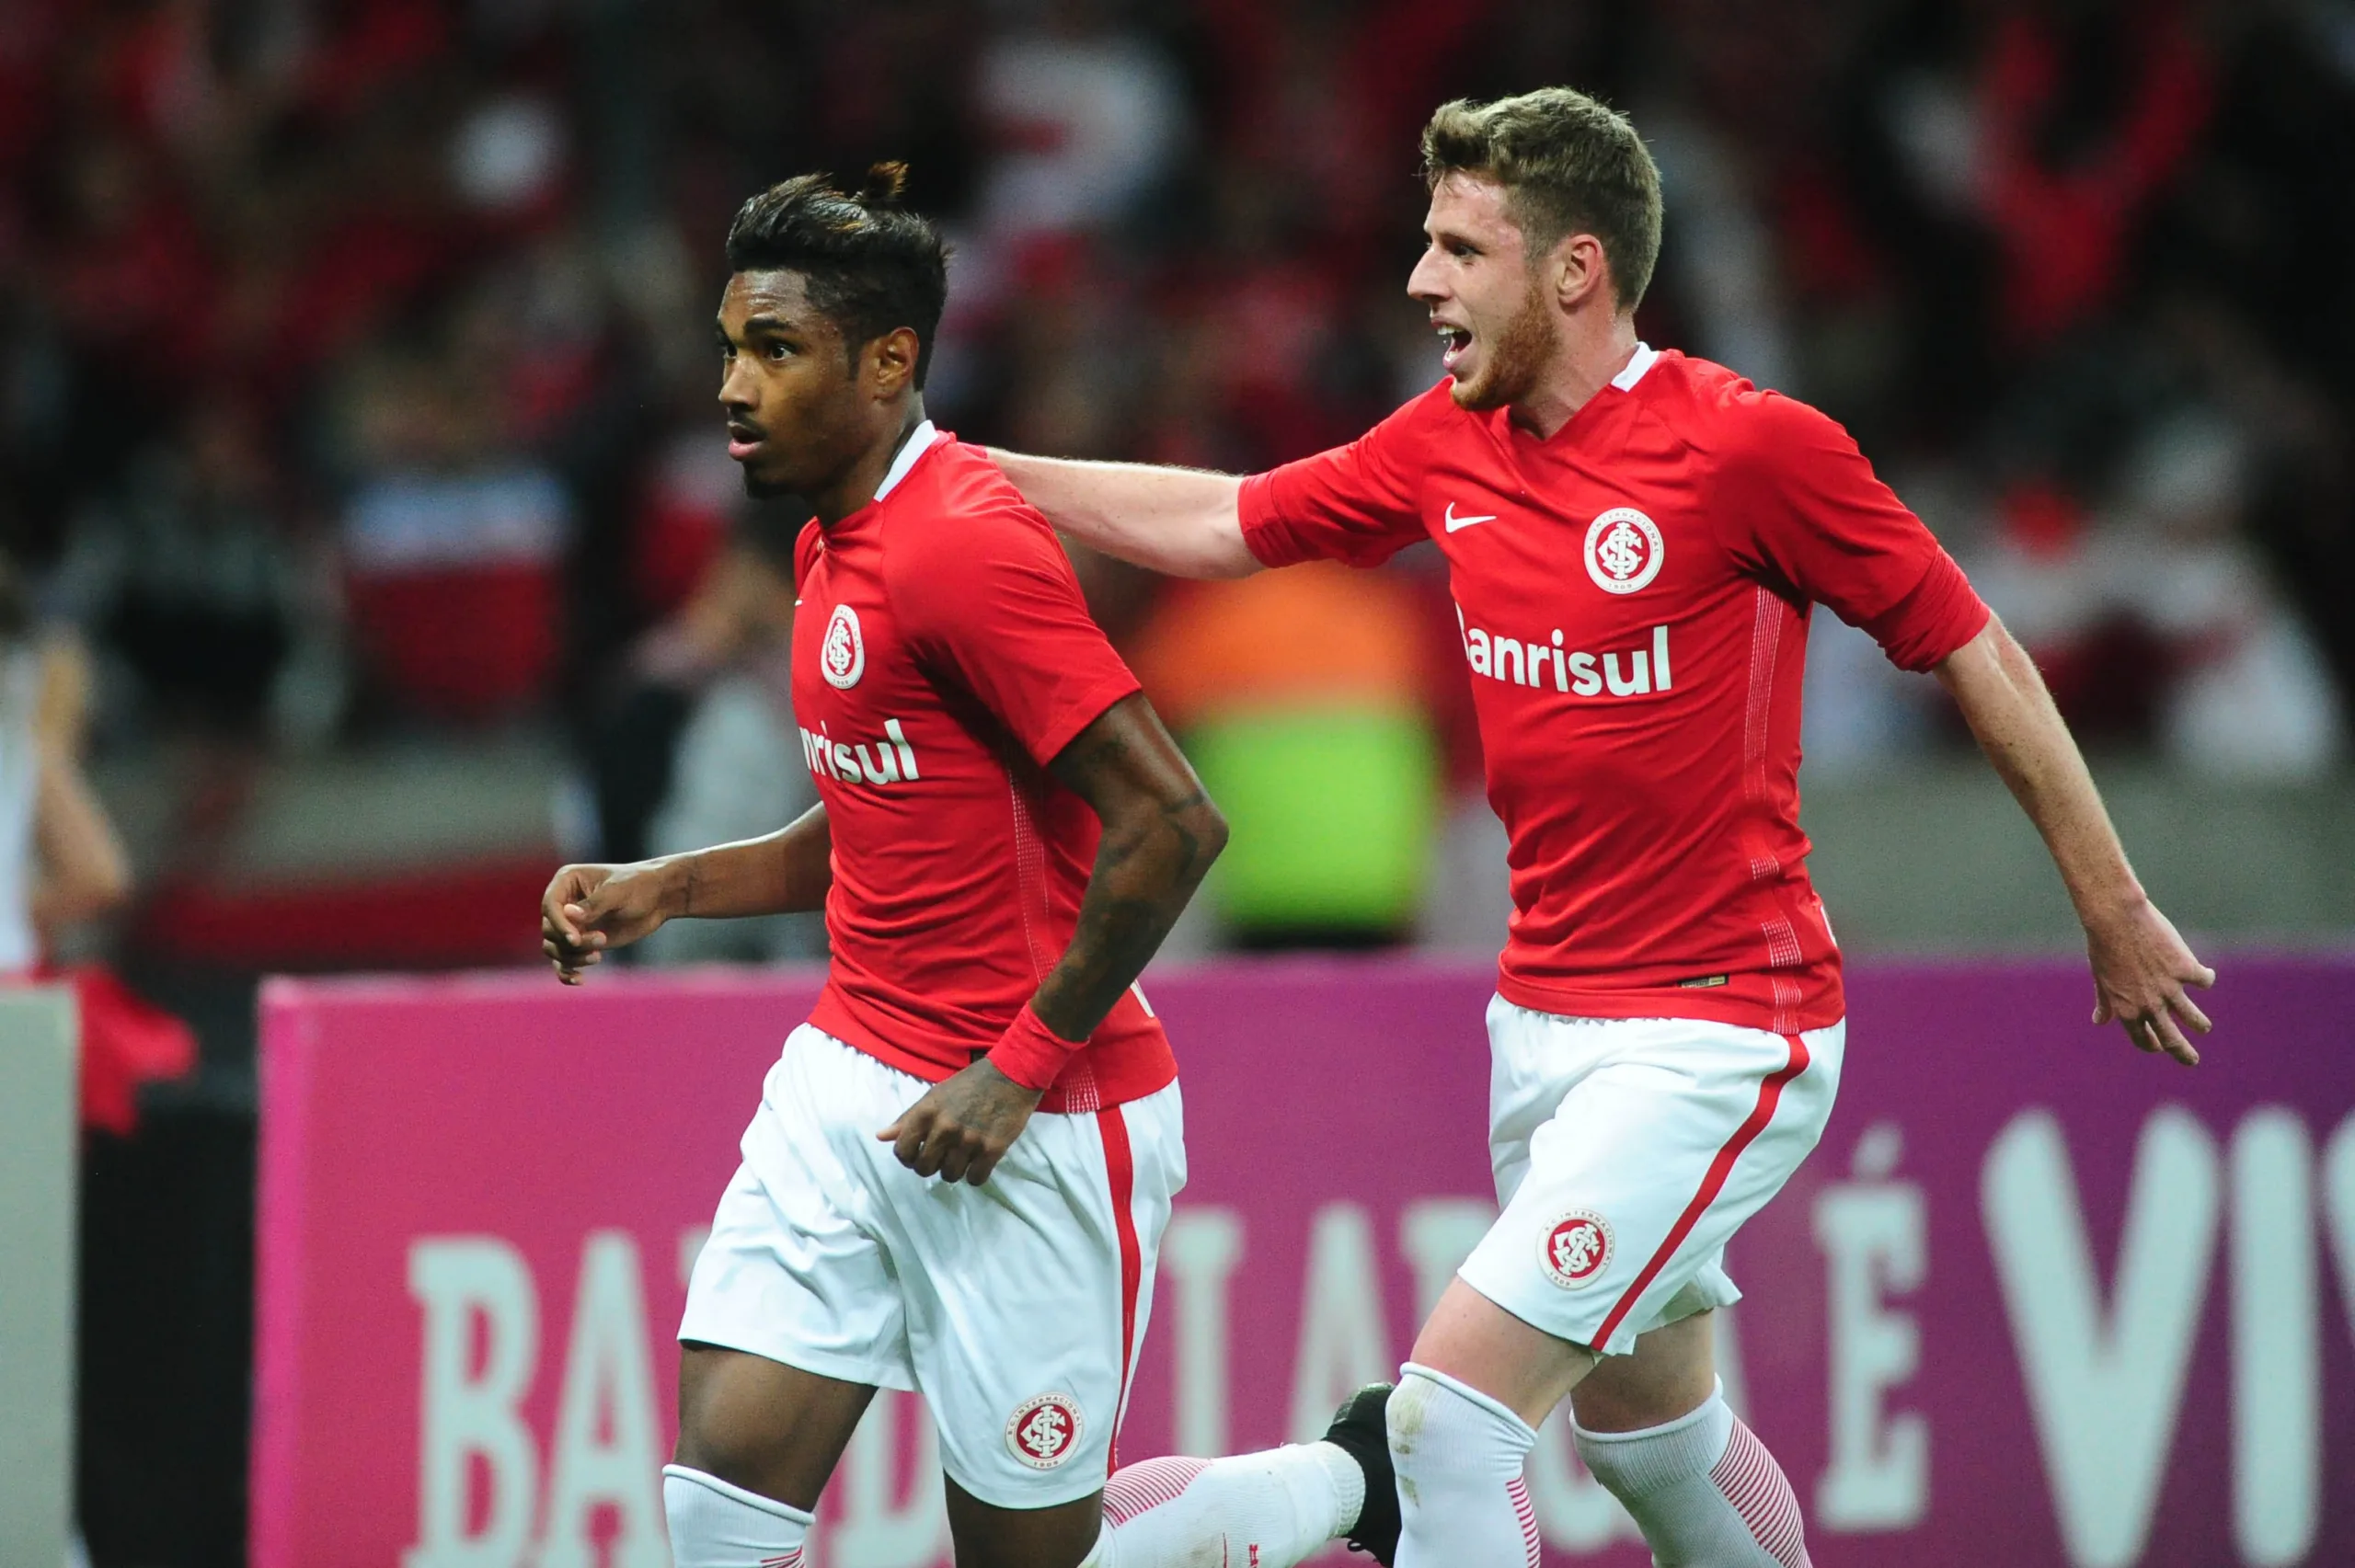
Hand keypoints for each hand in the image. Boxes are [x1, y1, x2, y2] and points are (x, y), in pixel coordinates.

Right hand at [541, 861, 677, 983]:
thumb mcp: (617, 892)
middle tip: (602, 940)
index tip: (575, 939)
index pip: (549, 906)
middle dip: (571, 941)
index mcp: (567, 881)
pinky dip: (567, 972)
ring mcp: (571, 924)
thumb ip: (593, 905)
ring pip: (554, 948)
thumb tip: (568, 914)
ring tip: (598, 956)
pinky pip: (563, 961)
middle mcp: (564, 903)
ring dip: (572, 957)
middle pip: (550, 930)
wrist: (658, 898)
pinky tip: (579, 980)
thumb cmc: (639, 885)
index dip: (559, 924)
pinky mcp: (581, 942)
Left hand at [876, 1059, 1043, 1184]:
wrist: (1011, 1074)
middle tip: (944, 1155)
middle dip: (932, 1165)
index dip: (908, 1157)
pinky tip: (980, 1161)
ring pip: (951, 1176)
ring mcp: (969, 1140)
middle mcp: (944, 1128)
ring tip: (964, 1155)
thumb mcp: (935, 1096)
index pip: (902, 1152)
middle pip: (925, 1169)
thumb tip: (881, 1137)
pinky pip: (976, 1179)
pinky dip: (977, 1174)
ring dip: (956, 1170)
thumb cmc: (970, 1083)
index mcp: (926, 1113)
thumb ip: (909, 1118)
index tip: (919, 1153)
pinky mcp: (992, 1149)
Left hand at [2085, 896, 2214, 1065]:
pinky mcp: (2186, 969)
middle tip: (2192, 1061)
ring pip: (2194, 1019)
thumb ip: (2106, 1002)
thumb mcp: (2101, 977)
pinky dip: (2206, 977)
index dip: (2151, 1045)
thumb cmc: (2104, 946)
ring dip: (2200, 1025)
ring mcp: (2170, 989)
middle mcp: (2150, 1004)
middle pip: (2172, 1040)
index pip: (2142, 1039)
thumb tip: (2099, 1021)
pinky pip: (2205, 981)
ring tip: (2203, 1027)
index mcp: (2127, 1009)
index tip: (2159, 1047)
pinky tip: (2204, 973)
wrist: (2116, 918)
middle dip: (2183, 1055)